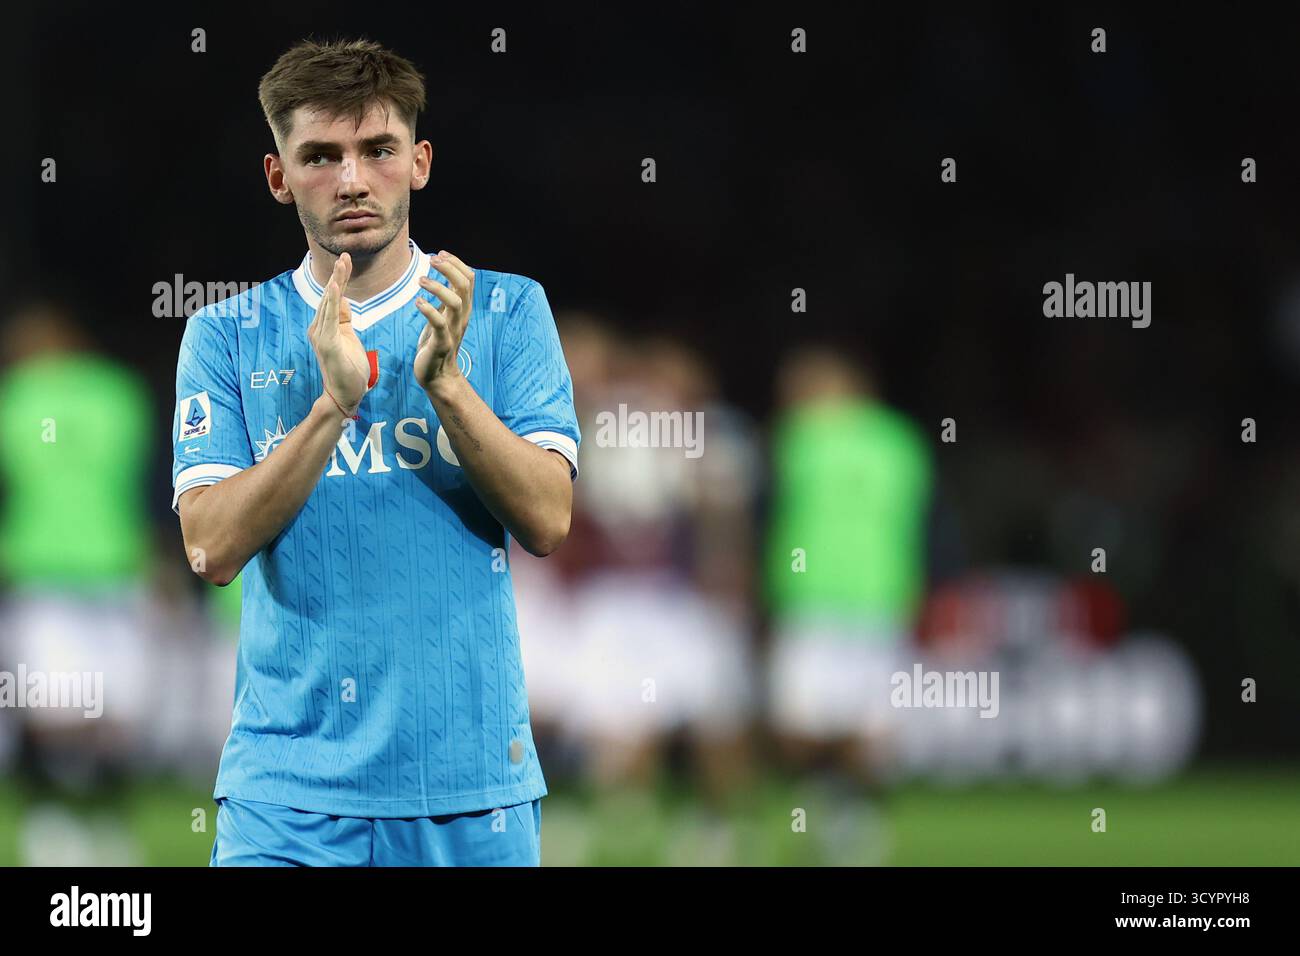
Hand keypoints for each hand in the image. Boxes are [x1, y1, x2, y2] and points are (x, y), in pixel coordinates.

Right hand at [307, 252, 369, 415]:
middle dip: (338, 276)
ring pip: (328, 304)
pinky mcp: (326, 344)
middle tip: (344, 256)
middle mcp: (318, 329)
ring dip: (335, 283)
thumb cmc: (349, 369)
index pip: (333, 298)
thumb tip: (342, 299)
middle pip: (329, 296)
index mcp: (325, 327)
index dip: (340, 279)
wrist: (346, 395)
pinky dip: (331, 302)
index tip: (347, 261)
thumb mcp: (349, 337)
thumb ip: (343, 319)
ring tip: (341, 265)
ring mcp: (321, 336)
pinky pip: (329, 319)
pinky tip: (335, 288)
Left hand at [415, 250, 473, 393]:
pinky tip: (417, 302)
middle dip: (450, 268)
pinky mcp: (442, 344)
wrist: (437, 376)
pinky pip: (439, 324)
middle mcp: (461, 317)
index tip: (439, 254)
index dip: (456, 263)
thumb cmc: (436, 343)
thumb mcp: (442, 316)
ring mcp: (453, 331)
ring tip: (421, 280)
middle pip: (465, 285)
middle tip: (432, 260)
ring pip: (456, 302)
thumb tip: (441, 273)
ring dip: (439, 287)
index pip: (469, 278)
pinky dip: (429, 310)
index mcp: (462, 309)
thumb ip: (445, 298)